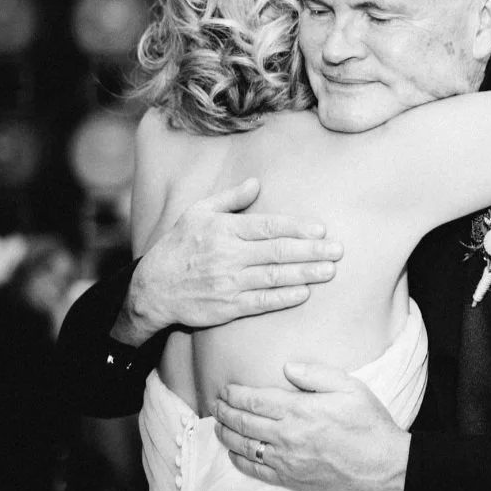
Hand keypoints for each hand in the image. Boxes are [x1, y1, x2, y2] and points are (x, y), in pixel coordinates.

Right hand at [111, 178, 342, 344]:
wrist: (152, 289)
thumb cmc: (178, 246)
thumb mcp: (197, 213)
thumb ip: (230, 199)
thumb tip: (257, 183)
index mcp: (223, 230)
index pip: (267, 227)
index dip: (296, 228)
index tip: (321, 229)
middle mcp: (228, 256)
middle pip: (277, 252)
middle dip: (311, 251)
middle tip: (338, 250)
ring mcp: (228, 283)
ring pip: (274, 277)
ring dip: (305, 274)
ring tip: (330, 271)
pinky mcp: (227, 307)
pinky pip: (261, 302)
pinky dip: (284, 298)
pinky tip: (304, 293)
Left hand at [214, 362, 408, 490]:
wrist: (382, 468)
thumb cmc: (369, 425)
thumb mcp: (350, 388)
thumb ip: (317, 374)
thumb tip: (287, 366)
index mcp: (300, 410)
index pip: (255, 399)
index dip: (236, 393)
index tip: (226, 388)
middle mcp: (287, 435)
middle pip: (244, 422)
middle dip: (225, 411)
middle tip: (216, 403)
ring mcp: (286, 460)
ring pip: (244, 446)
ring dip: (227, 433)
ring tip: (219, 424)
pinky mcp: (290, 478)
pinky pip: (255, 469)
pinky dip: (239, 459)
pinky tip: (234, 452)